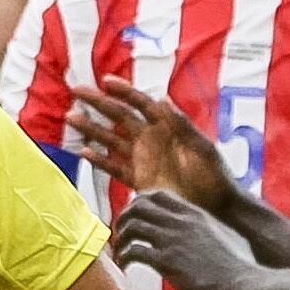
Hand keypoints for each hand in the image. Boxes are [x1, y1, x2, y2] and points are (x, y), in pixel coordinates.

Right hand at [64, 83, 239, 211]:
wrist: (217, 208)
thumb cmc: (215, 176)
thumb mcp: (201, 147)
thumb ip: (180, 125)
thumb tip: (160, 99)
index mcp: (166, 126)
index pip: (141, 103)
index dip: (123, 91)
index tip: (104, 81)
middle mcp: (151, 139)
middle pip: (120, 115)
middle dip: (98, 103)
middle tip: (77, 90)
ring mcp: (143, 159)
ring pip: (111, 139)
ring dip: (92, 128)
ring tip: (71, 117)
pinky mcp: (139, 180)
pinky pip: (115, 167)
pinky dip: (99, 160)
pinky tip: (84, 152)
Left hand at [111, 188, 252, 289]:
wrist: (245, 285)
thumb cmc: (237, 269)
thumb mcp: (222, 238)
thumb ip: (206, 232)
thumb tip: (202, 239)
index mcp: (194, 214)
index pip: (156, 194)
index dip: (138, 204)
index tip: (135, 219)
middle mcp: (181, 221)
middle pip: (138, 205)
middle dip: (124, 218)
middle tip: (121, 236)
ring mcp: (173, 239)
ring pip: (132, 225)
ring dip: (120, 239)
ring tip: (120, 253)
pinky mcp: (167, 261)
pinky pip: (134, 251)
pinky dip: (124, 258)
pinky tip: (125, 268)